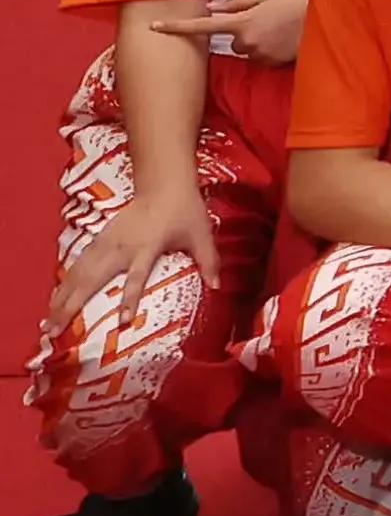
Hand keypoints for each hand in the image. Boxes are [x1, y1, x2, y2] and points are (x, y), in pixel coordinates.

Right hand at [45, 179, 216, 337]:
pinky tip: (55, 298)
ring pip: (78, 272)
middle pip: (92, 279)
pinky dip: (65, 281)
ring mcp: (107, 242)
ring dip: (61, 297)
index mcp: (147, 247)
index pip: (136, 277)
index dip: (130, 298)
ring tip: (47, 322)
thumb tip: (218, 287)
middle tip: (54, 331)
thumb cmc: (185, 211)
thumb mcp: (202, 235)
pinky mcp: (100, 238)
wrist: (164, 183)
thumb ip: (209, 262)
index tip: (122, 321)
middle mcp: (122, 246)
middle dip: (71, 306)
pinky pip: (78, 263)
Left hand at [143, 0, 310, 63]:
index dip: (178, 27)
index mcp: (243, 22)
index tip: (155, 28)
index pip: (203, 26)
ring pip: (250, 49)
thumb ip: (240, 3)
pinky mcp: (275, 63)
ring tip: (282, 27)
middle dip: (244, 32)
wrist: (332, 17)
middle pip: (233, 41)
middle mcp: (247, 41)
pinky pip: (265, 56)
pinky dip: (272, 48)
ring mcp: (262, 54)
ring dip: (259, 41)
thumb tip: (214, 8)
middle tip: (266, 19)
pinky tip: (289, 37)